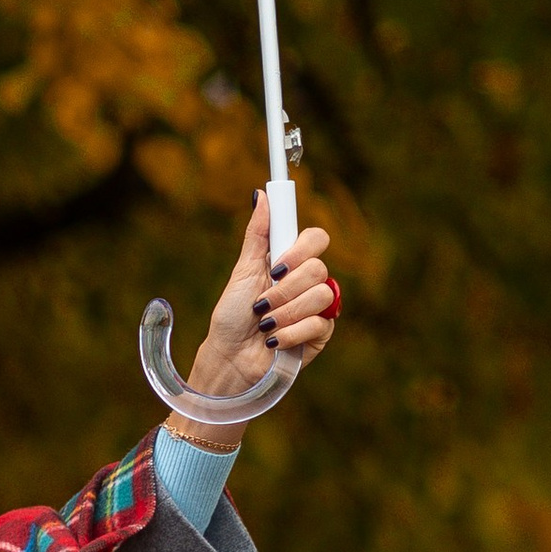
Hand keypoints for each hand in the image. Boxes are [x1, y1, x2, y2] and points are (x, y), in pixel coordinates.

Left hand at [172, 191, 340, 433]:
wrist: (229, 356)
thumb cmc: (232, 315)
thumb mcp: (242, 270)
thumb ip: (257, 234)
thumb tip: (262, 195)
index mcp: (291, 262)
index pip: (317, 238)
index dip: (302, 249)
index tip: (277, 264)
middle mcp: (308, 282)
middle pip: (319, 268)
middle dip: (284, 289)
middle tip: (262, 303)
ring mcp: (317, 307)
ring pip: (321, 295)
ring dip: (285, 312)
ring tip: (265, 323)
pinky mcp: (321, 334)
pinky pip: (321, 323)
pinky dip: (291, 332)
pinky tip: (274, 340)